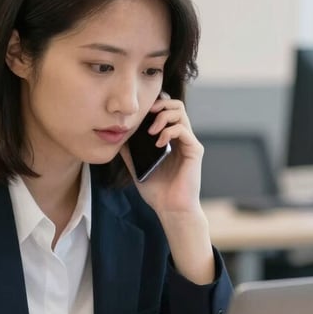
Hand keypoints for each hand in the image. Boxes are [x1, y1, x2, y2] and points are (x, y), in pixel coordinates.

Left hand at [120, 95, 203, 216]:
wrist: (171, 209)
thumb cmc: (157, 191)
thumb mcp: (137, 167)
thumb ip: (130, 151)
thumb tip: (117, 136)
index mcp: (169, 139)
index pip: (166, 110)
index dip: (155, 104)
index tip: (139, 111)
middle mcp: (181, 138)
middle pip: (176, 105)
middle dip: (160, 104)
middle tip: (147, 114)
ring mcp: (189, 143)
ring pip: (180, 113)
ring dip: (163, 116)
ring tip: (151, 131)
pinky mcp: (195, 150)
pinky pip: (183, 130)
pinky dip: (169, 131)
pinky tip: (159, 143)